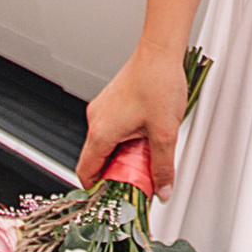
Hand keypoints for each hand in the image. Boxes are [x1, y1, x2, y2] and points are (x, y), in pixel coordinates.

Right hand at [80, 44, 191, 196]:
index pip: (86, 172)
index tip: (112, 199)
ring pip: (106, 143)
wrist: (161, 51)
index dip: (97, 190)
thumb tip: (162, 189)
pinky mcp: (112, 101)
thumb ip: (162, 166)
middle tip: (138, 179)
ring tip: (146, 155)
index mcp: (101, 132)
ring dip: (123, 155)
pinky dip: (125, 139)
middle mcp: (96, 120)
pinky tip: (146, 136)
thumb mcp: (165, 133)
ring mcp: (102, 109)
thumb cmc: (158, 82)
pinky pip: (112, 129)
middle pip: (97, 159)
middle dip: (116, 173)